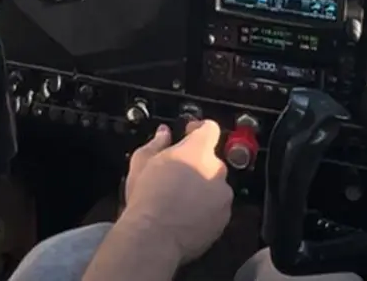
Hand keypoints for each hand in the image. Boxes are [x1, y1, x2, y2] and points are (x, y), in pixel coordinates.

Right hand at [120, 119, 232, 262]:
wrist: (155, 237)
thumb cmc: (146, 198)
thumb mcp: (141, 163)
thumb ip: (156, 143)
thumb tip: (163, 134)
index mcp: (197, 150)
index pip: (209, 128)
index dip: (199, 129)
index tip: (190, 133)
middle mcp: (215, 170)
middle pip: (211, 160)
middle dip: (196, 164)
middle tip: (176, 175)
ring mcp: (222, 195)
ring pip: (215, 185)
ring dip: (202, 188)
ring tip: (179, 200)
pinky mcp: (224, 218)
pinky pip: (217, 207)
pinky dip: (206, 209)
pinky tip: (186, 215)